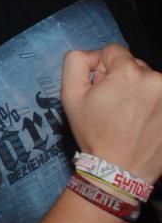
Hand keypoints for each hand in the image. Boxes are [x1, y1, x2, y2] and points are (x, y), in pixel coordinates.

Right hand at [61, 44, 161, 181]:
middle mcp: (156, 80)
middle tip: (111, 106)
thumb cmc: (93, 133)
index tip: (98, 89)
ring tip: (127, 117)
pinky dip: (151, 106)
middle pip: (133, 66)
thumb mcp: (70, 96)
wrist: (119, 171)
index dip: (100, 68)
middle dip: (121, 80)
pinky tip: (141, 123)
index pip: (113, 51)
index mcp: (129, 73)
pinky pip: (159, 98)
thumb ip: (75, 63)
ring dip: (138, 92)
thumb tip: (92, 56)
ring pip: (148, 82)